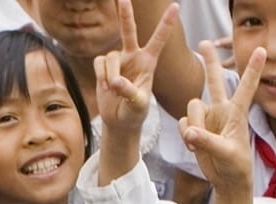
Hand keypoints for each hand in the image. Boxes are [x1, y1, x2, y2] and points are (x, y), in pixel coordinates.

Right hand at [91, 0, 178, 137]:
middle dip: (125, 14)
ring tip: (113, 89)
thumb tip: (116, 81)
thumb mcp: (138, 106)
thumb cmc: (135, 112)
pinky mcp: (104, 66)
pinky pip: (99, 63)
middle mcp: (133, 56)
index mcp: (149, 62)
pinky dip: (101, 76)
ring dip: (110, 75)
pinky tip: (105, 86)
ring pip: (110, 57)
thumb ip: (130, 93)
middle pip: (129, 31)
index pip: (159, 40)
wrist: (120, 120)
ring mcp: (118, 60)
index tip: (176, 6)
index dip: (166, 23)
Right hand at [179, 41, 263, 192]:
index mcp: (237, 113)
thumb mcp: (226, 154)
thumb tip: (189, 132)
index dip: (253, 69)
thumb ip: (207, 141)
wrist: (226, 180)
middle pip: (215, 80)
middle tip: (204, 43)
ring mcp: (208, 118)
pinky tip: (194, 146)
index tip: (262, 50)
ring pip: (192, 107)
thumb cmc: (235, 166)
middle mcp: (222, 110)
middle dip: (210, 62)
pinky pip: (183, 122)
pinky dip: (185, 134)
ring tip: (200, 142)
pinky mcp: (195, 127)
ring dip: (193, 124)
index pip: (246, 87)